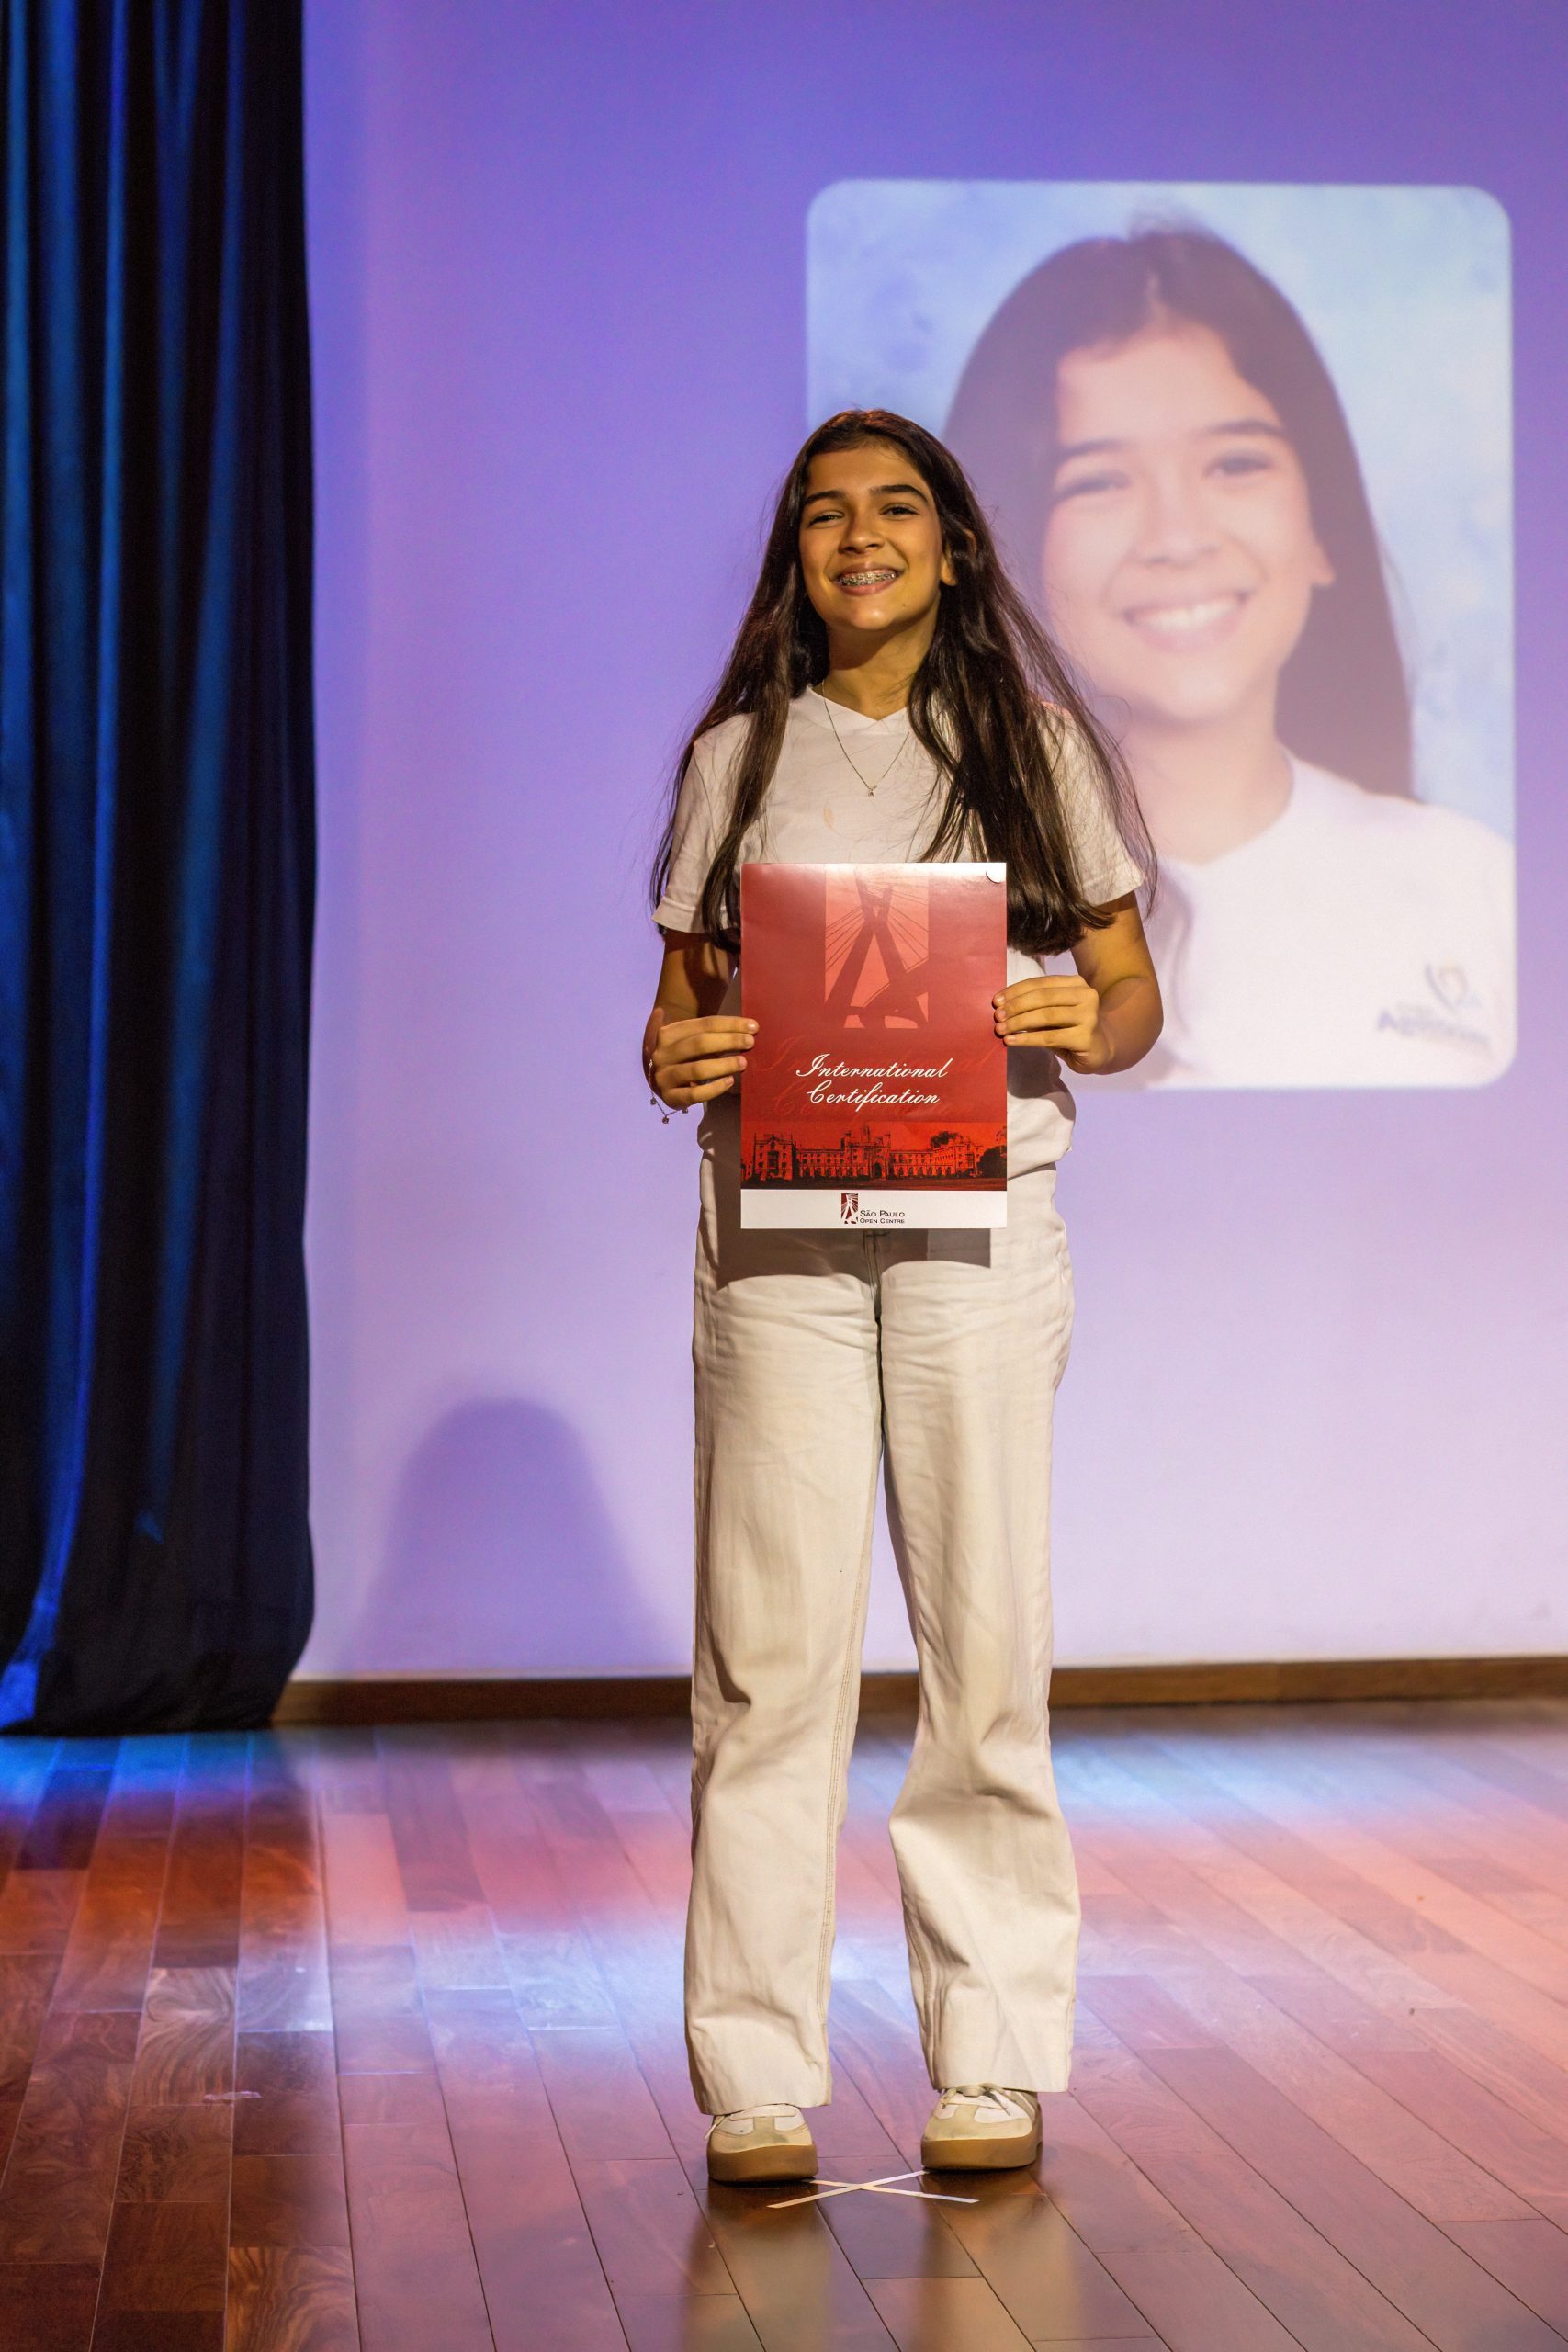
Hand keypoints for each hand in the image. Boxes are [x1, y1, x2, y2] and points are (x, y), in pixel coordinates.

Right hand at [645, 1009, 757, 1109]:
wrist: (663, 1081)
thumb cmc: (686, 1056)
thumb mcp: (692, 1039)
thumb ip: (713, 1033)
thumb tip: (749, 1028)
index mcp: (668, 1033)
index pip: (703, 1024)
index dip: (730, 1024)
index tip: (753, 1026)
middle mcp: (662, 1053)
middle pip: (699, 1043)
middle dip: (728, 1041)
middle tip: (750, 1042)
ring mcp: (663, 1076)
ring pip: (697, 1069)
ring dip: (724, 1065)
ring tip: (743, 1062)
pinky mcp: (669, 1097)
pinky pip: (695, 1094)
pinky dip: (715, 1088)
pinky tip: (730, 1081)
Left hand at [993, 976, 1109, 1072]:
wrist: (1101, 1049)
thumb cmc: (1071, 1028)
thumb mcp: (1054, 1011)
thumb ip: (1036, 1006)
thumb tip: (1003, 1007)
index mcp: (1076, 983)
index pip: (1041, 983)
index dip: (1016, 991)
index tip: (996, 1001)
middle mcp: (1086, 995)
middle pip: (1043, 997)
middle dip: (1016, 1006)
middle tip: (997, 1016)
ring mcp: (1089, 1016)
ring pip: (1046, 1016)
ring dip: (1019, 1023)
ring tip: (1000, 1030)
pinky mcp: (1086, 1037)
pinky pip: (1049, 1037)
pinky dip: (1027, 1039)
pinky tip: (1011, 1042)